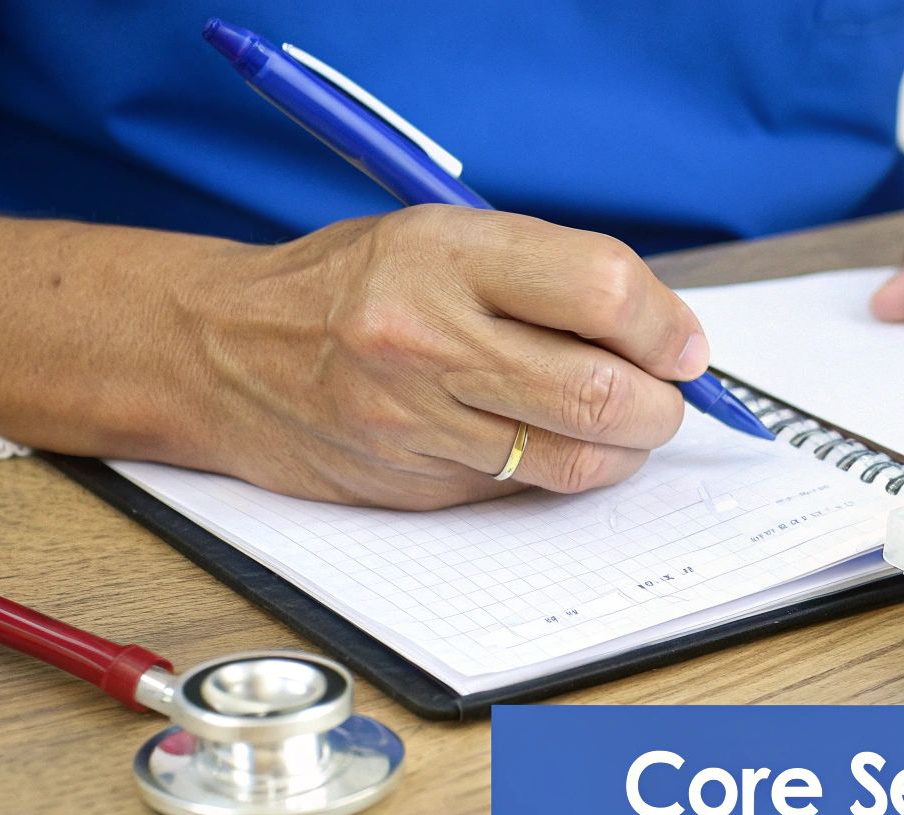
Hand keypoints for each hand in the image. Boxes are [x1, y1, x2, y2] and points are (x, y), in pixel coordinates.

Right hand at [191, 206, 703, 508]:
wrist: (221, 350)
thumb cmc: (351, 283)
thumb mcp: (443, 237)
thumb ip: (551, 275)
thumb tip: (666, 334)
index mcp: (445, 253)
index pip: (602, 290)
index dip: (665, 325)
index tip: (682, 344)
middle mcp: (428, 337)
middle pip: (603, 393)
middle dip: (662, 405)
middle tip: (667, 396)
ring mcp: (418, 420)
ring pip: (576, 459)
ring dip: (624, 448)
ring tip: (617, 421)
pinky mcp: (415, 483)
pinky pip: (526, 489)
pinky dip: (562, 469)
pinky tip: (545, 438)